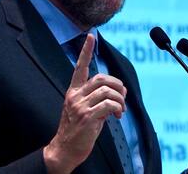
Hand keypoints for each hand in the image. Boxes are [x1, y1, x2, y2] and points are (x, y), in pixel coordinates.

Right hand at [43, 34, 126, 172]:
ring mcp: (80, 106)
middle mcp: (75, 96)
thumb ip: (96, 98)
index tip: (91, 37)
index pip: (80, 67)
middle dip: (117, 85)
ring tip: (121, 109)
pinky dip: (118, 108)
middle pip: (101, 78)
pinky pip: (109, 105)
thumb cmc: (76, 130)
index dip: (86, 51)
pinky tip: (117, 116)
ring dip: (120, 99)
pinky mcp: (87, 117)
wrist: (64, 150)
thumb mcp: (84, 110)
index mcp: (73, 91)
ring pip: (107, 91)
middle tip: (123, 96)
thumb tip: (118, 93)